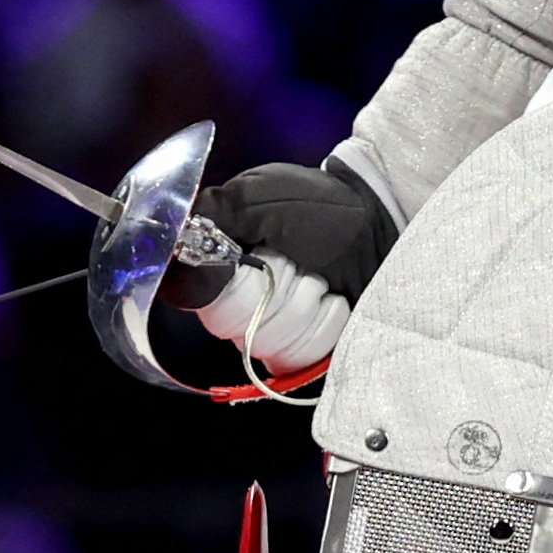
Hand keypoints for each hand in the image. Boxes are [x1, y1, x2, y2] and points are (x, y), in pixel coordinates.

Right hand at [161, 158, 394, 372]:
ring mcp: (266, 332)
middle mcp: (232, 304)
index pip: (199, 299)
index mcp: (215, 264)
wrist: (373, 228)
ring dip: (306, 302)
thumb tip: (179, 242)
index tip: (261, 258)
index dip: (236, 287)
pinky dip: (327, 322)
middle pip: (236, 327)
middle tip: (297, 261)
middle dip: (279, 289)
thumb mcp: (263, 196)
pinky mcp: (297, 352)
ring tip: (318, 276)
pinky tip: (333, 299)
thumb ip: (217, 215)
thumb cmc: (320, 208)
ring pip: (270, 344)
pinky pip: (301, 356)